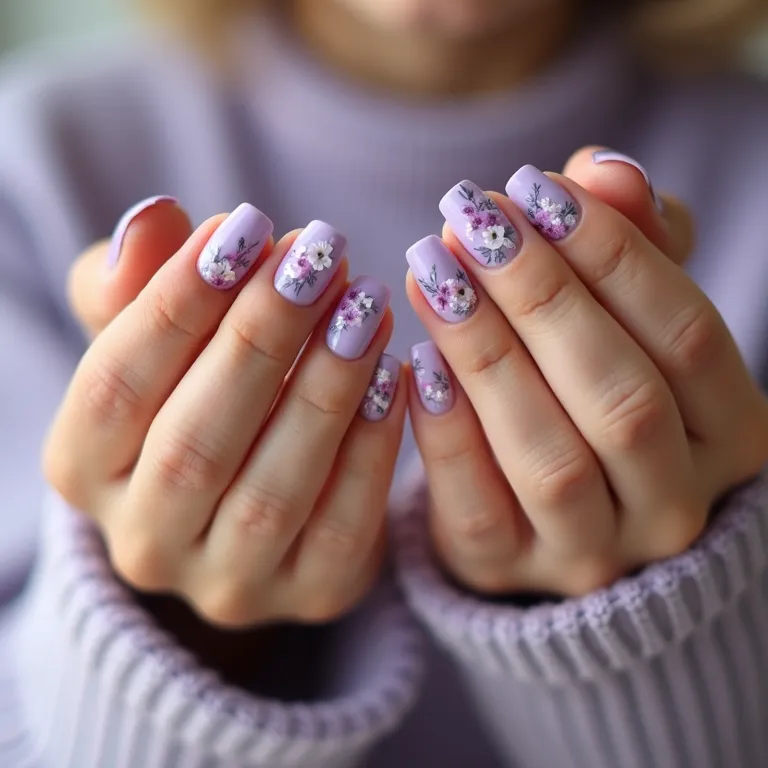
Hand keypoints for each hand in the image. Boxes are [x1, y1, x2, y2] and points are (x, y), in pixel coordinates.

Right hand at [46, 201, 403, 626]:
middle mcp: (144, 542)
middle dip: (262, 338)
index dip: (177, 301)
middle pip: (195, 443)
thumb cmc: (196, 391)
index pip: (114, 387)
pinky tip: (397, 373)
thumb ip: (135, 281)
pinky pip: (345, 524)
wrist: (255, 488)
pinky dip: (372, 445)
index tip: (242, 223)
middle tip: (319, 253)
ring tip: (366, 303)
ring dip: (326, 387)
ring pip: (274, 491)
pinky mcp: (311, 595)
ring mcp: (228, 584)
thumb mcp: (151, 336)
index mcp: (83, 472)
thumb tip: (154, 223)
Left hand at [406, 148, 767, 596]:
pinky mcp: (507, 569)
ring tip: (430, 269)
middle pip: (620, 398)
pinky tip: (414, 361)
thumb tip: (604, 170)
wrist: (552, 500)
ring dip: (485, 353)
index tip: (533, 188)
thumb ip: (633, 239)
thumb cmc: (599, 383)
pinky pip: (475, 505)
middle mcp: (675, 505)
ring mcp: (594, 552)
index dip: (611, 253)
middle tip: (468, 219)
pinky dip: (445, 430)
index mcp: (732, 434)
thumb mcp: (631, 313)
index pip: (687, 334)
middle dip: (540, 297)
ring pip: (548, 458)